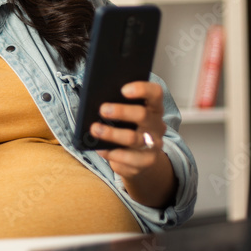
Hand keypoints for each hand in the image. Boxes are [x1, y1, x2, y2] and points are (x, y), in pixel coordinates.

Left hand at [89, 81, 175, 207]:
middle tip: (102, 109)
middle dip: (121, 111)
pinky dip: (110, 153)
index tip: (123, 89)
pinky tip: (99, 148)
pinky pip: (127, 158)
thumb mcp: (128, 116)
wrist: (140, 159)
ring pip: (133, 138)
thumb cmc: (129, 129)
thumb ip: (119, 106)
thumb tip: (96, 101)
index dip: (141, 89)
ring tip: (94, 129)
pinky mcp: (146, 162)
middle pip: (142, 115)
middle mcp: (157, 125)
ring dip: (111, 133)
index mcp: (153, 108)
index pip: (155, 93)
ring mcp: (154, 145)